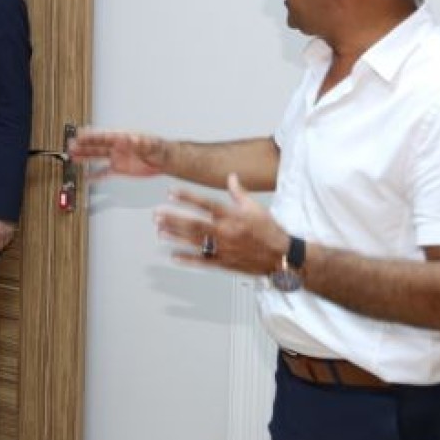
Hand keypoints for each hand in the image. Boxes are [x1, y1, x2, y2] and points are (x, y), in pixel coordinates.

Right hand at [69, 128, 167, 178]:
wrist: (165, 160)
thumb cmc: (160, 149)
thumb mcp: (151, 144)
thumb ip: (141, 142)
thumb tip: (132, 138)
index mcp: (123, 138)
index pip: (104, 136)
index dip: (92, 135)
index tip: (80, 133)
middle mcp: (117, 147)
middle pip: (96, 146)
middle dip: (83, 145)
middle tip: (71, 144)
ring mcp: (117, 158)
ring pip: (97, 157)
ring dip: (85, 157)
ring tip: (72, 156)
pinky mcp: (120, 169)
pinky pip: (105, 172)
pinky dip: (96, 175)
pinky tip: (87, 176)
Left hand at [155, 173, 286, 275]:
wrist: (282, 257)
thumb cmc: (270, 231)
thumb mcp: (256, 207)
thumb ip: (239, 192)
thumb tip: (231, 176)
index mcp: (233, 217)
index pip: (206, 204)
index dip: (187, 197)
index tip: (171, 192)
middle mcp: (226, 233)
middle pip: (194, 224)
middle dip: (173, 219)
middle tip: (157, 214)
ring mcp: (224, 250)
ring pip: (195, 242)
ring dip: (175, 236)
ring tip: (160, 230)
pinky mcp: (224, 263)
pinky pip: (203, 262)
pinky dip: (187, 259)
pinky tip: (174, 255)